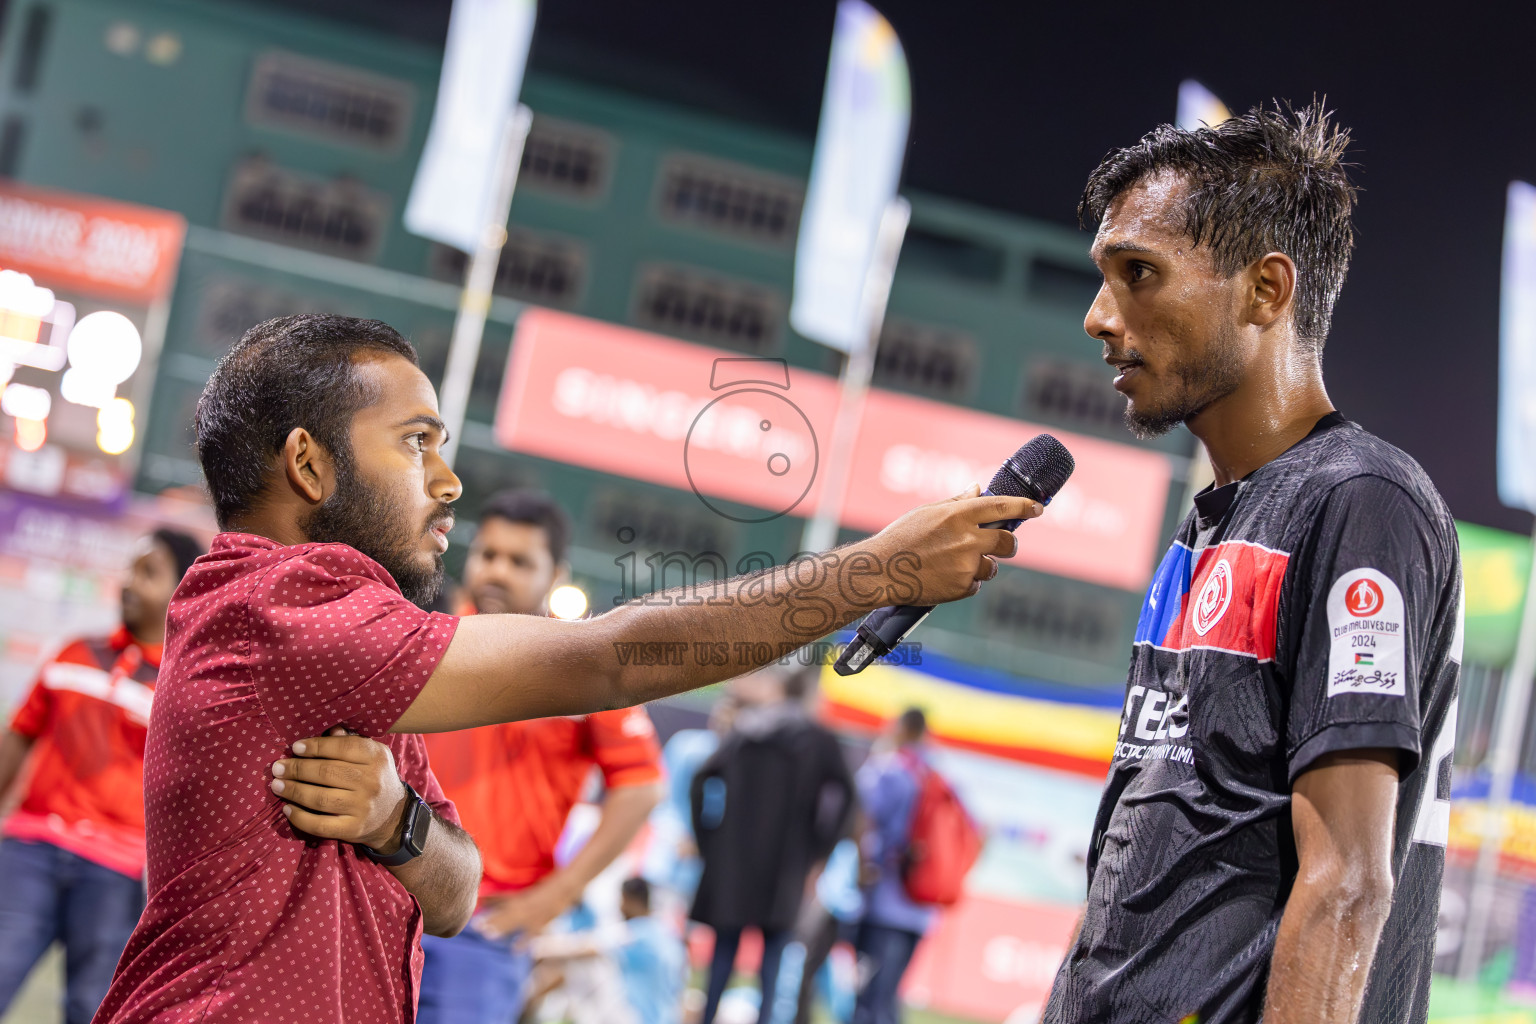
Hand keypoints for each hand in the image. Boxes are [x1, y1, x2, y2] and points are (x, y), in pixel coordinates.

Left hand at [270, 731, 408, 852]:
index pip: (342, 747)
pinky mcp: (353, 829)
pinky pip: (320, 825)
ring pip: (320, 798)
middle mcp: (371, 781)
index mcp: (376, 757)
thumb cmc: (376, 778)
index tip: (294, 747)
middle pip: (326, 772)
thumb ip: (350, 742)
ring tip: (276, 785)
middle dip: (297, 769)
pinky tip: (287, 809)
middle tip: (277, 767)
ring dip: (293, 791)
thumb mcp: (372, 756)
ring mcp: (362, 807)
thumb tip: (328, 730)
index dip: (315, 746)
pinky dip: (300, 817)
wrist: (394, 816)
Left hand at [472, 875, 578, 942]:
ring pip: (516, 920)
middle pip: (505, 912)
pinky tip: (515, 950)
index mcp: (520, 897)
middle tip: (476, 926)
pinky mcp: (542, 922)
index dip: (488, 902)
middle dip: (491, 919)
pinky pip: (531, 933)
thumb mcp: (525, 895)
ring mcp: (534, 913)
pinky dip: (523, 942)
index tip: (475, 906)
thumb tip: (484, 902)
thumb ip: (504, 900)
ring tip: (489, 934)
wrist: (567, 887)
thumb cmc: (544, 893)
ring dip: (503, 927)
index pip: (501, 899)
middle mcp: (525, 904)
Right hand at [868, 484, 1041, 605]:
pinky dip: (964, 583)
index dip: (1024, 506)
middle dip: (1008, 545)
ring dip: (979, 566)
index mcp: (959, 515)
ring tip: (951, 565)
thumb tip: (977, 490)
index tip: (1037, 508)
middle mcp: (967, 539)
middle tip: (1000, 546)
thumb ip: (956, 503)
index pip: (1001, 507)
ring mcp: (966, 565)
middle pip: (1007, 543)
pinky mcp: (961, 587)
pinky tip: (943, 578)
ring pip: (990, 567)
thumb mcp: (927, 512)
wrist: (881, 571)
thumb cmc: (900, 538)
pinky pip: (975, 585)